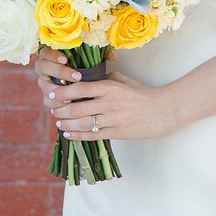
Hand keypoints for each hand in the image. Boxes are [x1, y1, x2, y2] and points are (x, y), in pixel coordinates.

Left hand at [34, 46, 180, 140]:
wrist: (162, 110)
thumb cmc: (141, 93)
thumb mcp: (123, 80)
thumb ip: (104, 79)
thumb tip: (84, 79)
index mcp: (110, 87)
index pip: (80, 88)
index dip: (63, 92)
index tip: (52, 94)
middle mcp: (109, 103)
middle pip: (77, 108)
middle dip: (60, 109)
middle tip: (52, 109)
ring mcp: (113, 119)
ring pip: (82, 123)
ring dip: (66, 123)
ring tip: (58, 121)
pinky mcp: (117, 133)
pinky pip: (92, 135)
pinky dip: (77, 135)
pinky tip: (68, 133)